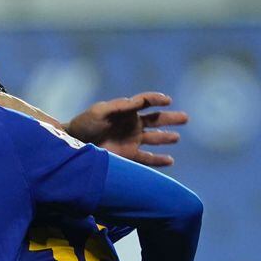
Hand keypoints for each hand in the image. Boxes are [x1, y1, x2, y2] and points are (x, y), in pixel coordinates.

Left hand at [65, 91, 186, 167]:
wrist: (74, 145)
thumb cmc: (85, 124)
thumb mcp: (100, 111)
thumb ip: (120, 106)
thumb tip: (138, 101)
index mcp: (127, 110)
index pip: (146, 102)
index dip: (157, 99)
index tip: (167, 101)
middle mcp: (132, 124)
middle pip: (156, 119)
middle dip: (171, 118)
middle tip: (186, 118)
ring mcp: (132, 140)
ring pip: (155, 138)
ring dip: (166, 138)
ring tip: (176, 137)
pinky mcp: (129, 156)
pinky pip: (147, 159)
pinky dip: (159, 160)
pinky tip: (170, 161)